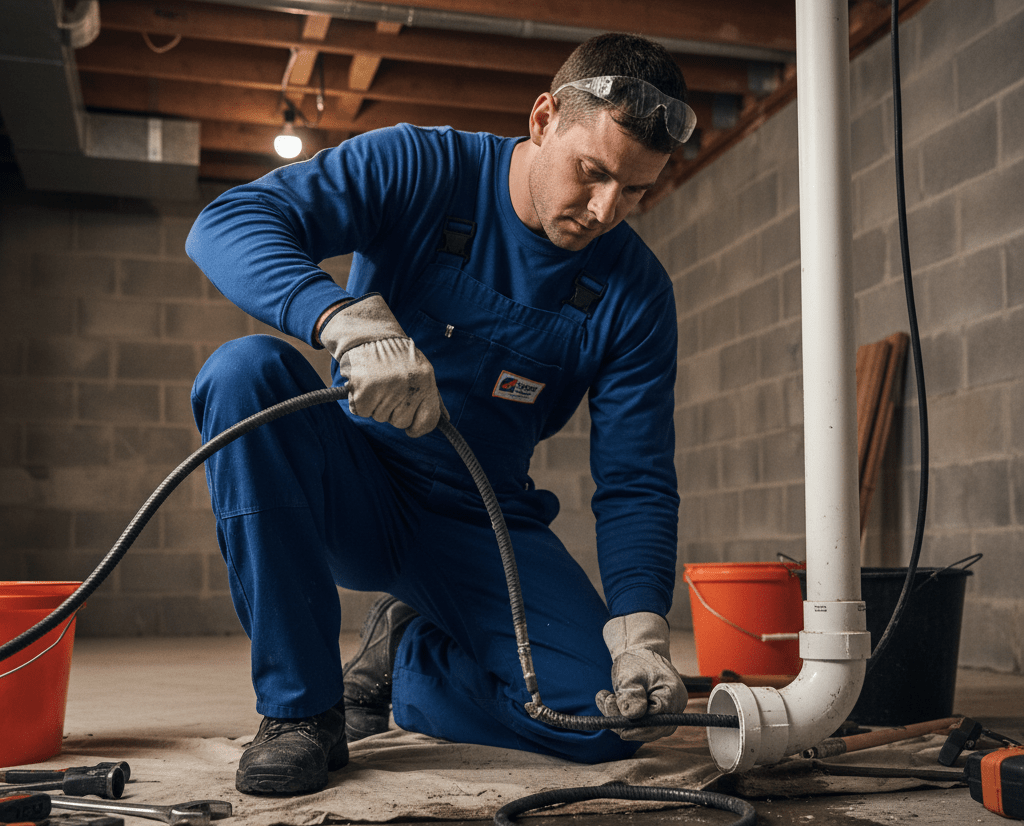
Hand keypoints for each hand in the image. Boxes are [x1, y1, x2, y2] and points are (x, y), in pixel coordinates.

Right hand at [319, 294, 443, 437]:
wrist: (369, 335)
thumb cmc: (398, 358)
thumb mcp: (422, 371)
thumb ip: (433, 397)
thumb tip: (445, 420)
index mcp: (426, 381)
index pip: (428, 421)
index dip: (418, 428)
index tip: (411, 428)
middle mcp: (408, 386)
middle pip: (401, 422)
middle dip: (394, 411)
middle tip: (389, 389)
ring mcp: (386, 388)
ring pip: (380, 417)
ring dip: (376, 405)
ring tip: (376, 382)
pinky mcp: (364, 390)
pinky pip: (362, 412)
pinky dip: (360, 403)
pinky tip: (364, 385)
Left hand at [595, 612, 687, 741]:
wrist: (641, 649)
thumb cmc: (635, 660)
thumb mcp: (628, 675)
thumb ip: (630, 696)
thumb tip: (631, 717)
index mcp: (671, 693)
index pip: (658, 722)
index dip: (639, 730)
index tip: (620, 731)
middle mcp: (675, 704)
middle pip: (654, 728)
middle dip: (627, 723)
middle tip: (606, 706)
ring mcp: (669, 707)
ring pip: (647, 726)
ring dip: (622, 717)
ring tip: (604, 697)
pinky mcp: (659, 709)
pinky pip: (643, 720)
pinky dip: (625, 714)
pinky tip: (608, 698)